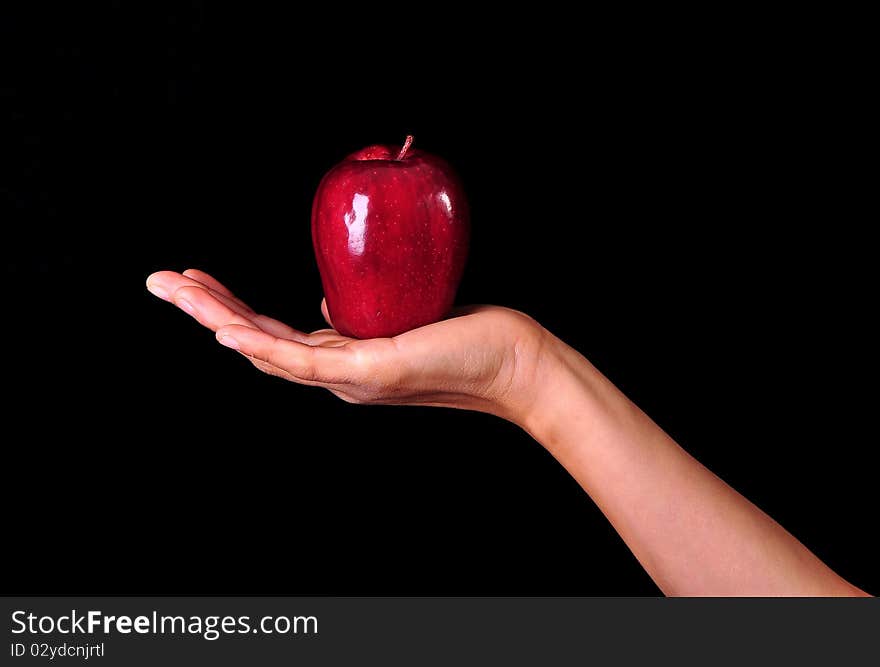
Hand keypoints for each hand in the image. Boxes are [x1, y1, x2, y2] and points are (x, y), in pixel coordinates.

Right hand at [146, 270, 548, 421]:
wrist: (515, 362)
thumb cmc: (466, 336)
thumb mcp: (396, 320)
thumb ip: (355, 315)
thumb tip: (326, 301)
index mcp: (340, 363)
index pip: (271, 336)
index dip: (228, 310)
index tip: (195, 282)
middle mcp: (337, 377)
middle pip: (257, 343)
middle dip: (205, 311)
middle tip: (159, 282)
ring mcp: (349, 380)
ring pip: (269, 351)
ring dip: (218, 320)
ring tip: (176, 292)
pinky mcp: (369, 374)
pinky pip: (304, 361)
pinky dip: (262, 346)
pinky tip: (227, 331)